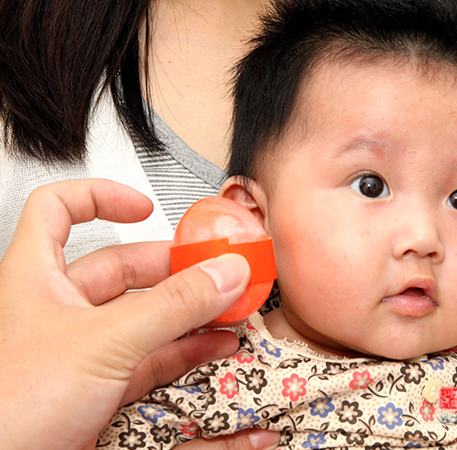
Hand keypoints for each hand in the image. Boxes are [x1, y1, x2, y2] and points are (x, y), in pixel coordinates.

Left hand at [0, 179, 277, 449]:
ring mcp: (82, 349)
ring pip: (144, 314)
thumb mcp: (104, 341)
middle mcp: (58, 308)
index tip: (146, 206)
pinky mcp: (100, 386)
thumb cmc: (11, 410)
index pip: (58, 209)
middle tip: (213, 268)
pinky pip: (152, 355)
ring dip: (189, 310)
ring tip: (227, 306)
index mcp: (36, 276)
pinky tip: (215, 346)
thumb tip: (224, 272)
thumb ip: (172, 305)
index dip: (102, 197)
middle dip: (172, 266)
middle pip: (122, 266)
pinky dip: (187, 349)